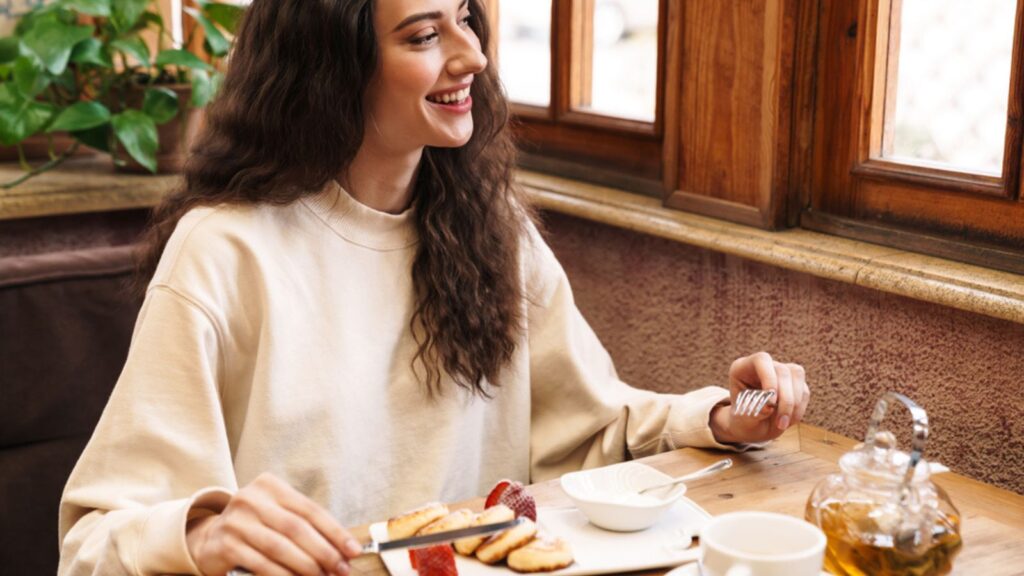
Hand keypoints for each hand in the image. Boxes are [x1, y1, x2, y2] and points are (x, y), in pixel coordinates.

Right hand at [186, 472, 360, 575]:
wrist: (210, 537)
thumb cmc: (256, 526)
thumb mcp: (278, 514)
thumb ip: (306, 526)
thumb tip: (342, 550)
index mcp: (270, 485)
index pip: (310, 509)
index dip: (335, 532)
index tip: (353, 550)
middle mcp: (251, 498)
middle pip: (296, 528)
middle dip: (324, 552)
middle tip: (342, 569)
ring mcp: (236, 521)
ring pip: (280, 547)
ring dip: (306, 566)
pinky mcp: (225, 544)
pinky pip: (262, 563)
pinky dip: (283, 575)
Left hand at [710, 352, 809, 444]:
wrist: (753, 427)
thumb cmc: (744, 421)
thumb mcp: (743, 420)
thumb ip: (753, 412)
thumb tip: (768, 407)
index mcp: (742, 368)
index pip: (761, 360)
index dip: (769, 378)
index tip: (771, 402)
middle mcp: (763, 366)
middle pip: (782, 370)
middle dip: (785, 399)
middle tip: (780, 423)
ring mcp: (780, 371)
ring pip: (797, 376)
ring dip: (794, 403)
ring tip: (783, 424)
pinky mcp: (794, 382)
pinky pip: (804, 391)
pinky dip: (798, 409)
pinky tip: (788, 421)